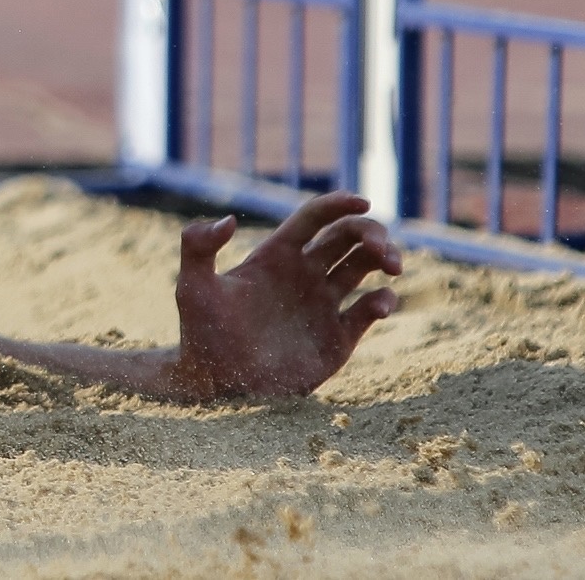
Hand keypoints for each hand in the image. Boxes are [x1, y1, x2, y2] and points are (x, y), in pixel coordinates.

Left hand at [167, 191, 400, 398]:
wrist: (217, 384)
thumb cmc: (201, 333)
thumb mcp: (192, 287)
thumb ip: (198, 247)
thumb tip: (227, 219)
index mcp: (276, 254)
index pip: (314, 218)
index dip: (339, 204)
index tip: (363, 200)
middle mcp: (303, 274)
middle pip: (347, 238)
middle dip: (371, 233)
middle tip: (382, 248)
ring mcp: (322, 304)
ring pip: (364, 267)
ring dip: (384, 259)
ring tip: (392, 266)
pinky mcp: (337, 338)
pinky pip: (368, 311)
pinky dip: (381, 302)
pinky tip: (377, 305)